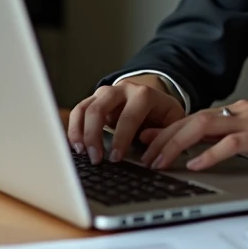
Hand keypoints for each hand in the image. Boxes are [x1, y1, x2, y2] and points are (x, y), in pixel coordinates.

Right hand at [67, 76, 185, 164]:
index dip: (121, 138)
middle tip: (96, 158)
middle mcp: (122, 90)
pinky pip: (78, 111)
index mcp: (144, 94)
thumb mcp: (172, 121)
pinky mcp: (94, 100)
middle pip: (100, 108)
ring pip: (85, 108)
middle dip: (94, 135)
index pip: (129, 116)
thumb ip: (164, 131)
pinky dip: (74, 128)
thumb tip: (144, 138)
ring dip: (80, 132)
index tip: (116, 158)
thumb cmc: (162, 114)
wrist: (153, 98)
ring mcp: (105, 93)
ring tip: (82, 152)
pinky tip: (76, 146)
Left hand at [137, 100, 247, 172]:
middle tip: (141, 156)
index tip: (143, 141)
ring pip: (204, 126)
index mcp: (240, 112)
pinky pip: (231, 143)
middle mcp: (243, 111)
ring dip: (176, 144)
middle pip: (192, 119)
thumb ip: (235, 141)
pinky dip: (209, 154)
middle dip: (162, 138)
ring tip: (158, 161)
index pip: (194, 118)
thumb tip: (202, 153)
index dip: (166, 129)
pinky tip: (195, 165)